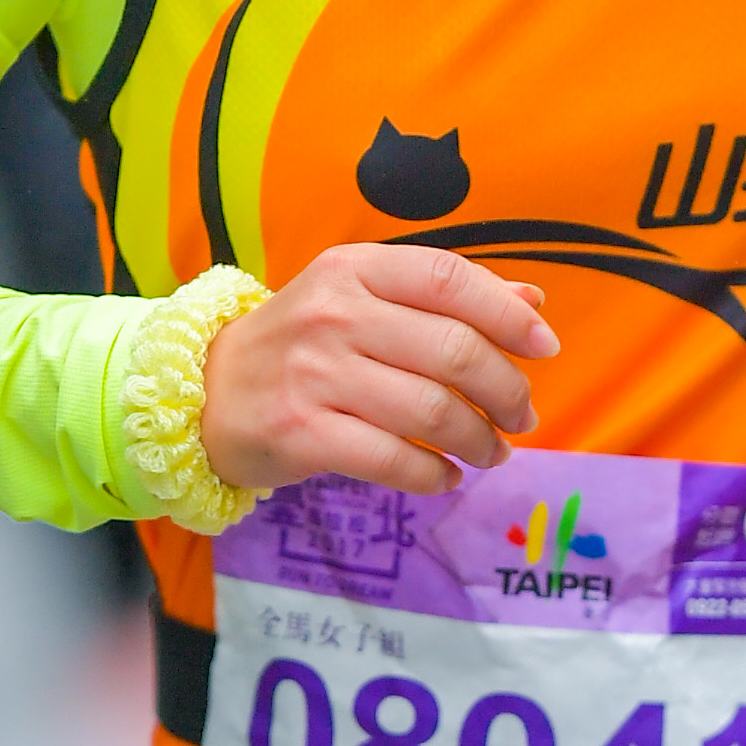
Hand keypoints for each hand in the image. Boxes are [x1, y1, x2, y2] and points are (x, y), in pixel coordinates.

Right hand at [202, 248, 558, 497]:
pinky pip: (394, 460)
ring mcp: (315, 376)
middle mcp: (334, 315)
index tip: (545, 348)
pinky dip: (435, 475)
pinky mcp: (302, 435)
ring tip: (493, 452)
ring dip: (480, 441)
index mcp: (354, 269)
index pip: (450, 279)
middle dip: (506, 391)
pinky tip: (446, 476)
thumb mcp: (361, 300)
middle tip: (522, 416)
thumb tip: (532, 304)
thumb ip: (444, 298)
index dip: (508, 315)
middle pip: (454, 351)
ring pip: (432, 411)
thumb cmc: (301, 345)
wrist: (201, 391)